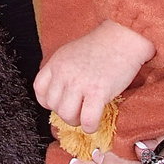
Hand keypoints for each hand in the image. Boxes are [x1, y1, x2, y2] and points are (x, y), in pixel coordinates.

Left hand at [34, 20, 153, 132]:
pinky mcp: (98, 92)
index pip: (39, 90)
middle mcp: (64, 73)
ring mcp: (80, 83)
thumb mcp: (72, 53)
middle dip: (66, 112)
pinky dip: (90, 126)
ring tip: (86, 115)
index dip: (49, 101)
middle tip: (79, 109)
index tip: (62, 102)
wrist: (123, 37)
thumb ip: (62, 70)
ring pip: (67, 115)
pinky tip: (95, 122)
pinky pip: (87, 120)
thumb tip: (62, 93)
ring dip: (77, 121)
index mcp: (56, 62)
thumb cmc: (103, 46)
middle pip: (53, 106)